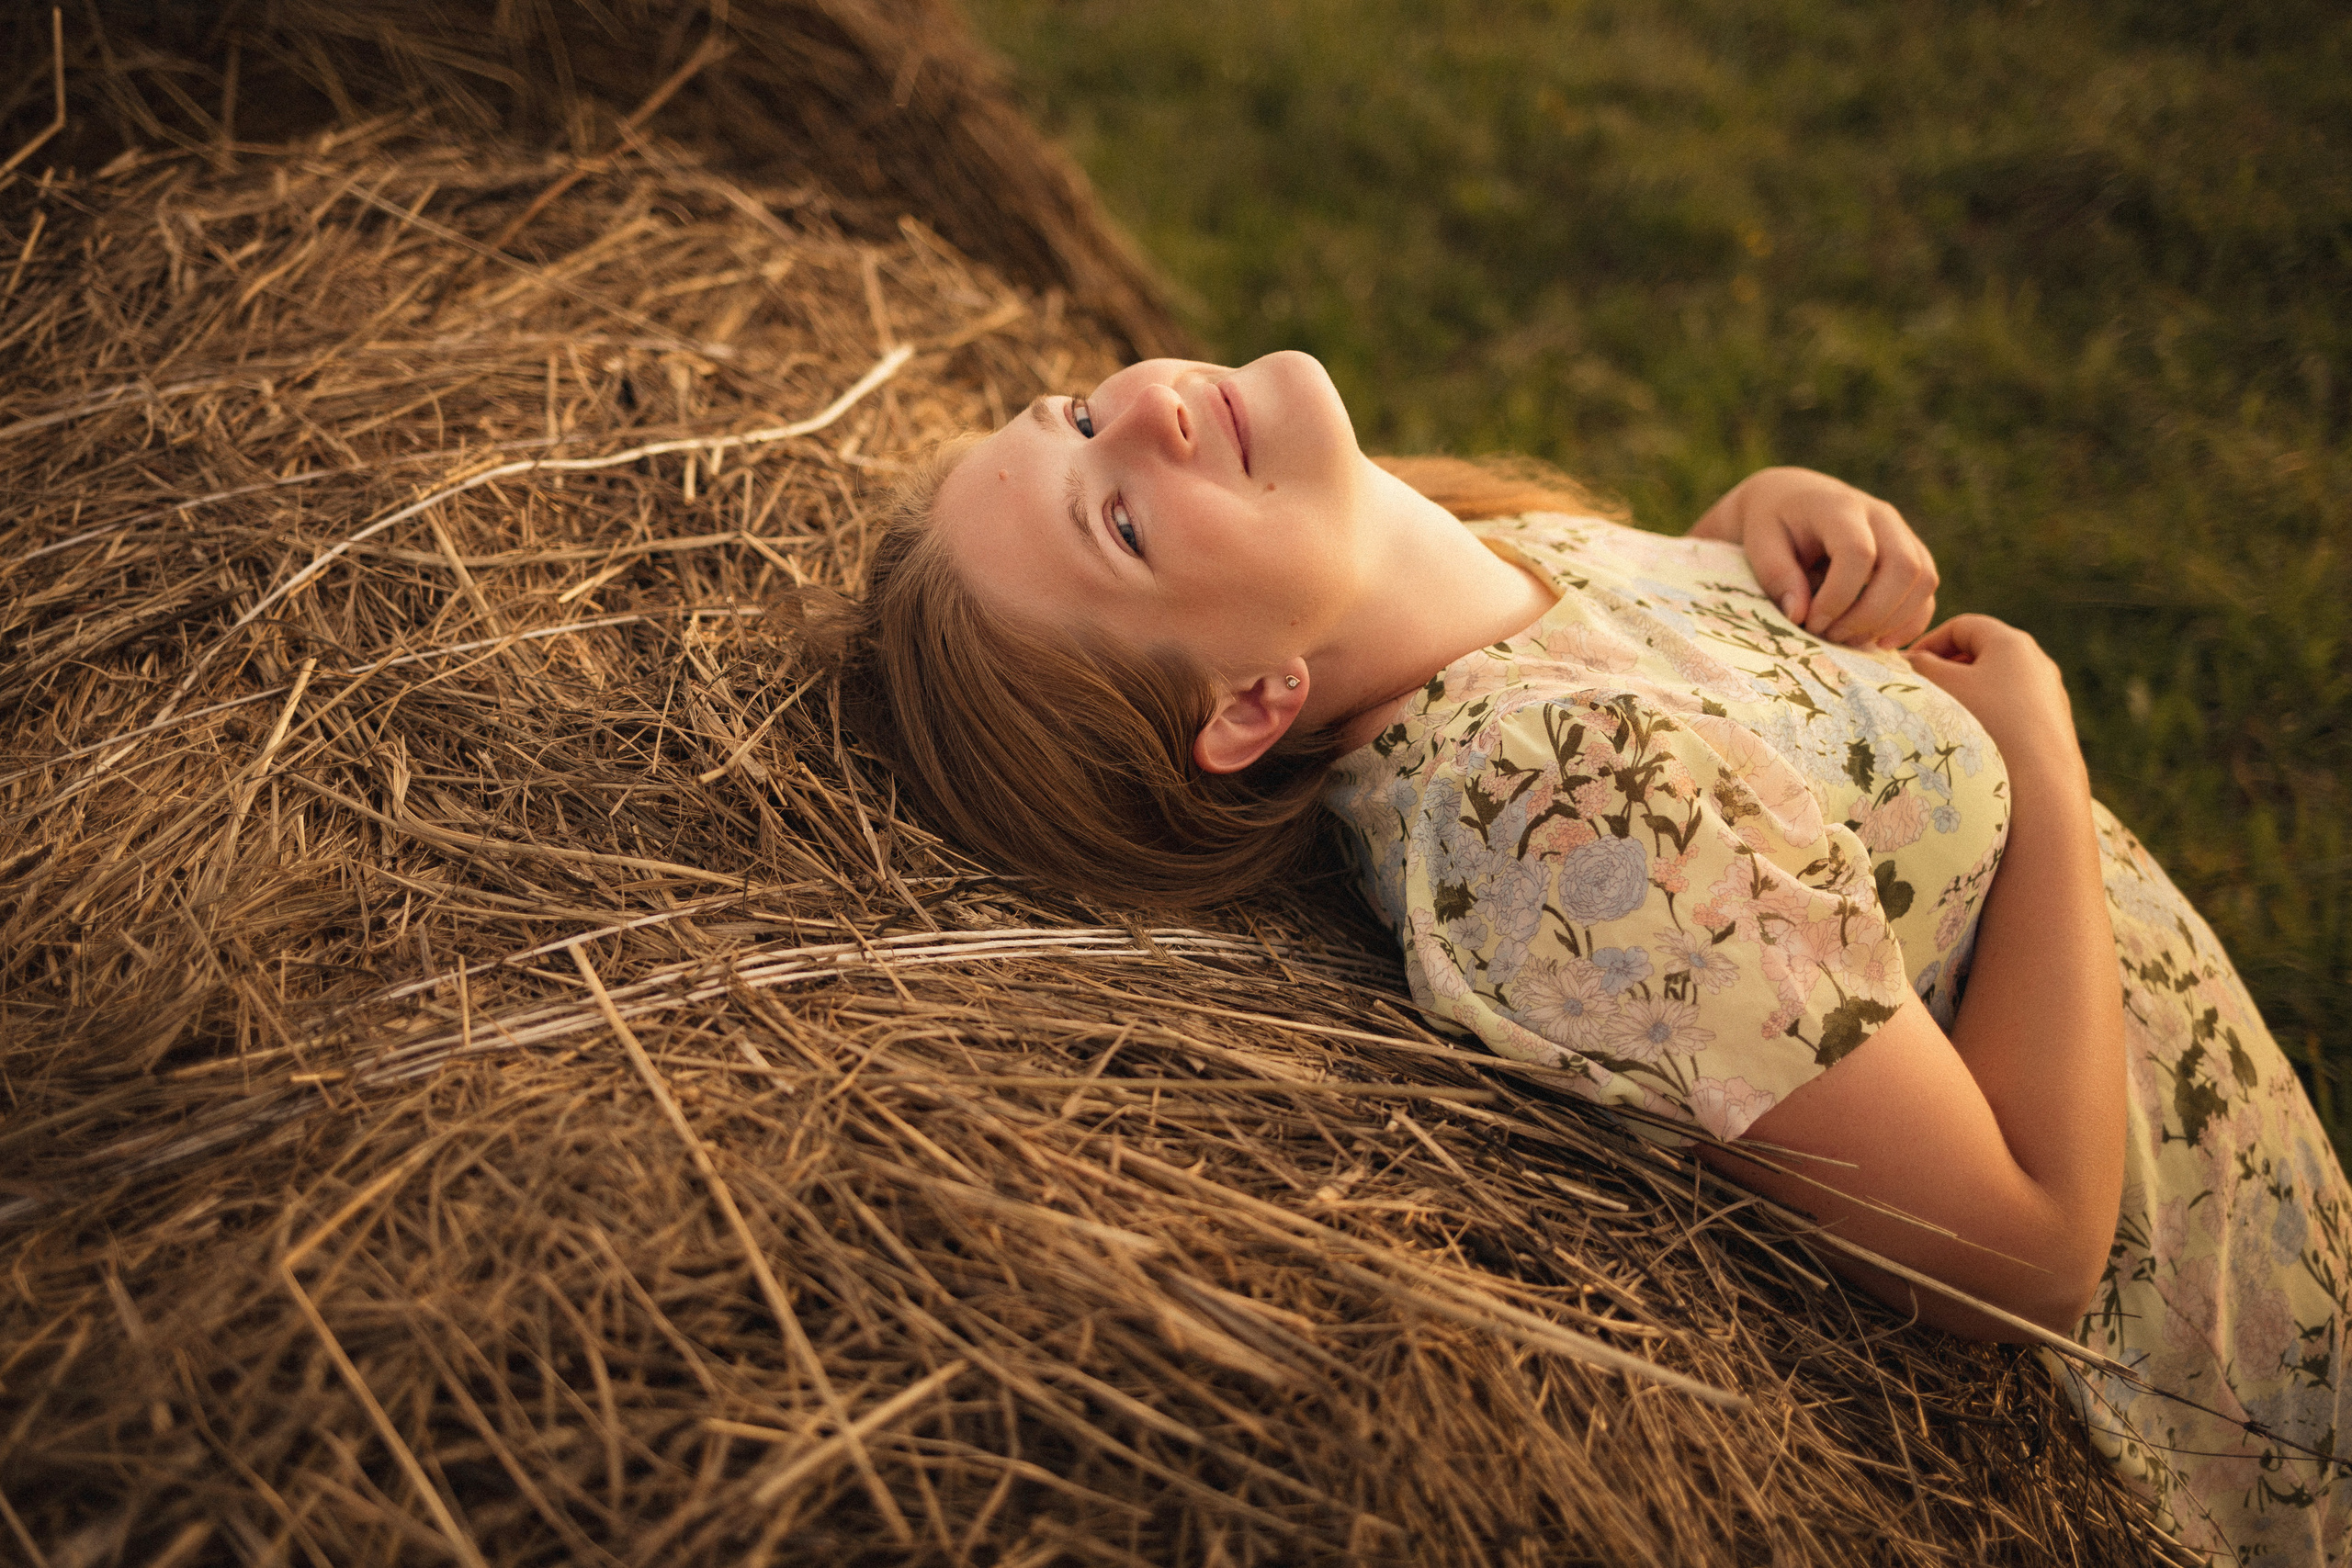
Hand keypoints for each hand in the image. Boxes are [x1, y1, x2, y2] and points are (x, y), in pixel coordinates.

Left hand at [1688, 467, 1937, 647]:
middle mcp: (1880, 515)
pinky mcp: (1913, 553)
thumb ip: (1777, 576)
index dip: (1838, 597)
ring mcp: (1902, 532)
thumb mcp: (1760, 543)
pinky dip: (1912, 621)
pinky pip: (1927, 589)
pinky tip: (1880, 643)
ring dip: (1892, 621)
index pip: (1857, 553)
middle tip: (1832, 637)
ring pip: (1923, 579)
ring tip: (1850, 641)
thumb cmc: (1772, 524)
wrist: (1793, 498)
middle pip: (1903, 567)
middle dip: (1871, 614)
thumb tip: (1800, 615)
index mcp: (1838, 507)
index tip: (1810, 622)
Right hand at [1904, 615, 2087, 790]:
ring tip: (1947, 716)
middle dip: (1948, 667)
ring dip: (1968, 692)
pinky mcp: (2053, 719)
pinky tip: (1977, 736)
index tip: (1908, 667)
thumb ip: (1921, 666)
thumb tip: (1907, 659)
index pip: (1962, 626)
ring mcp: (2048, 690)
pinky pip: (2013, 705)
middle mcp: (2036, 660)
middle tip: (1924, 690)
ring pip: (1997, 680)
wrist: (2041, 779)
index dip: (1929, 642)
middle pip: (1982, 651)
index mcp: (2012, 641)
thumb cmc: (1989, 723)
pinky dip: (1990, 711)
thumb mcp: (1946, 688)